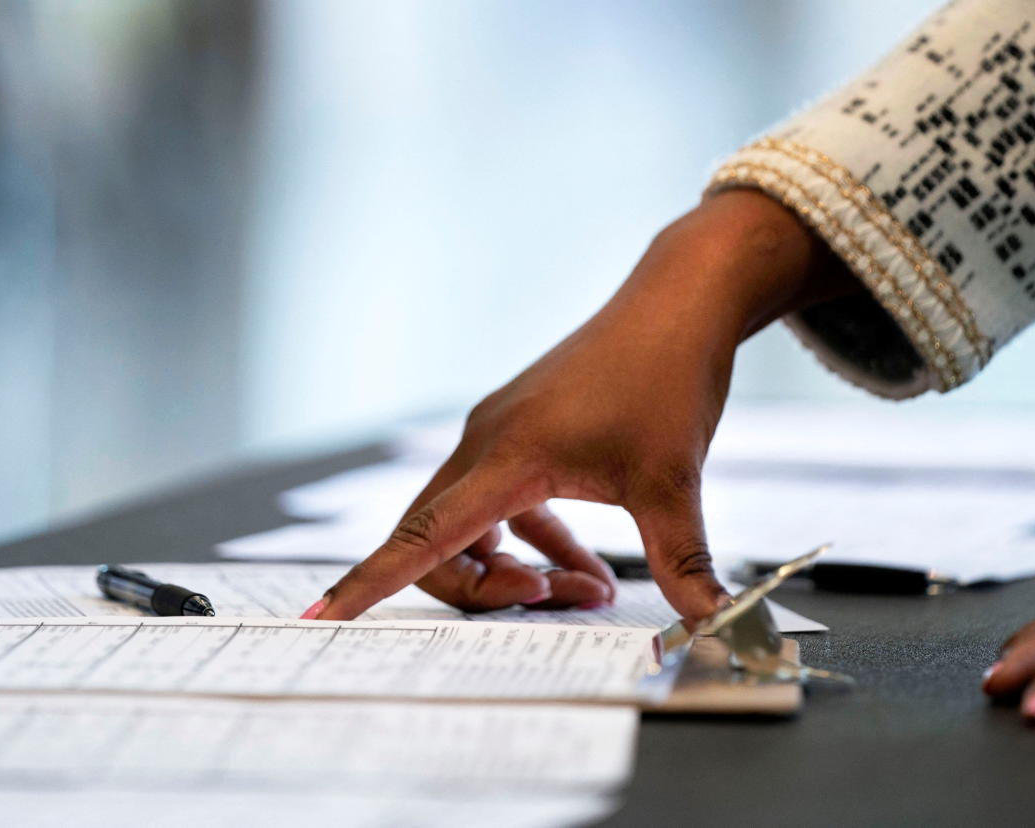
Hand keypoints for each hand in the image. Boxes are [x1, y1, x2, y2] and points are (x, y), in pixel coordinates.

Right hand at [307, 190, 853, 621]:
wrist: (677, 302)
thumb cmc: (666, 376)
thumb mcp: (675, 482)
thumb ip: (684, 563)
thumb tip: (712, 623)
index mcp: (508, 455)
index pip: (423, 535)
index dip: (371, 581)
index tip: (322, 617)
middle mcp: (486, 443)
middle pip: (434, 540)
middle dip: (482, 591)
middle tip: (559, 603)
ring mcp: (498, 434)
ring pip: (468, 524)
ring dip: (514, 569)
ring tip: (590, 591)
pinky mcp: (519, 431)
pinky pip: (500, 504)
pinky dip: (533, 541)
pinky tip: (586, 565)